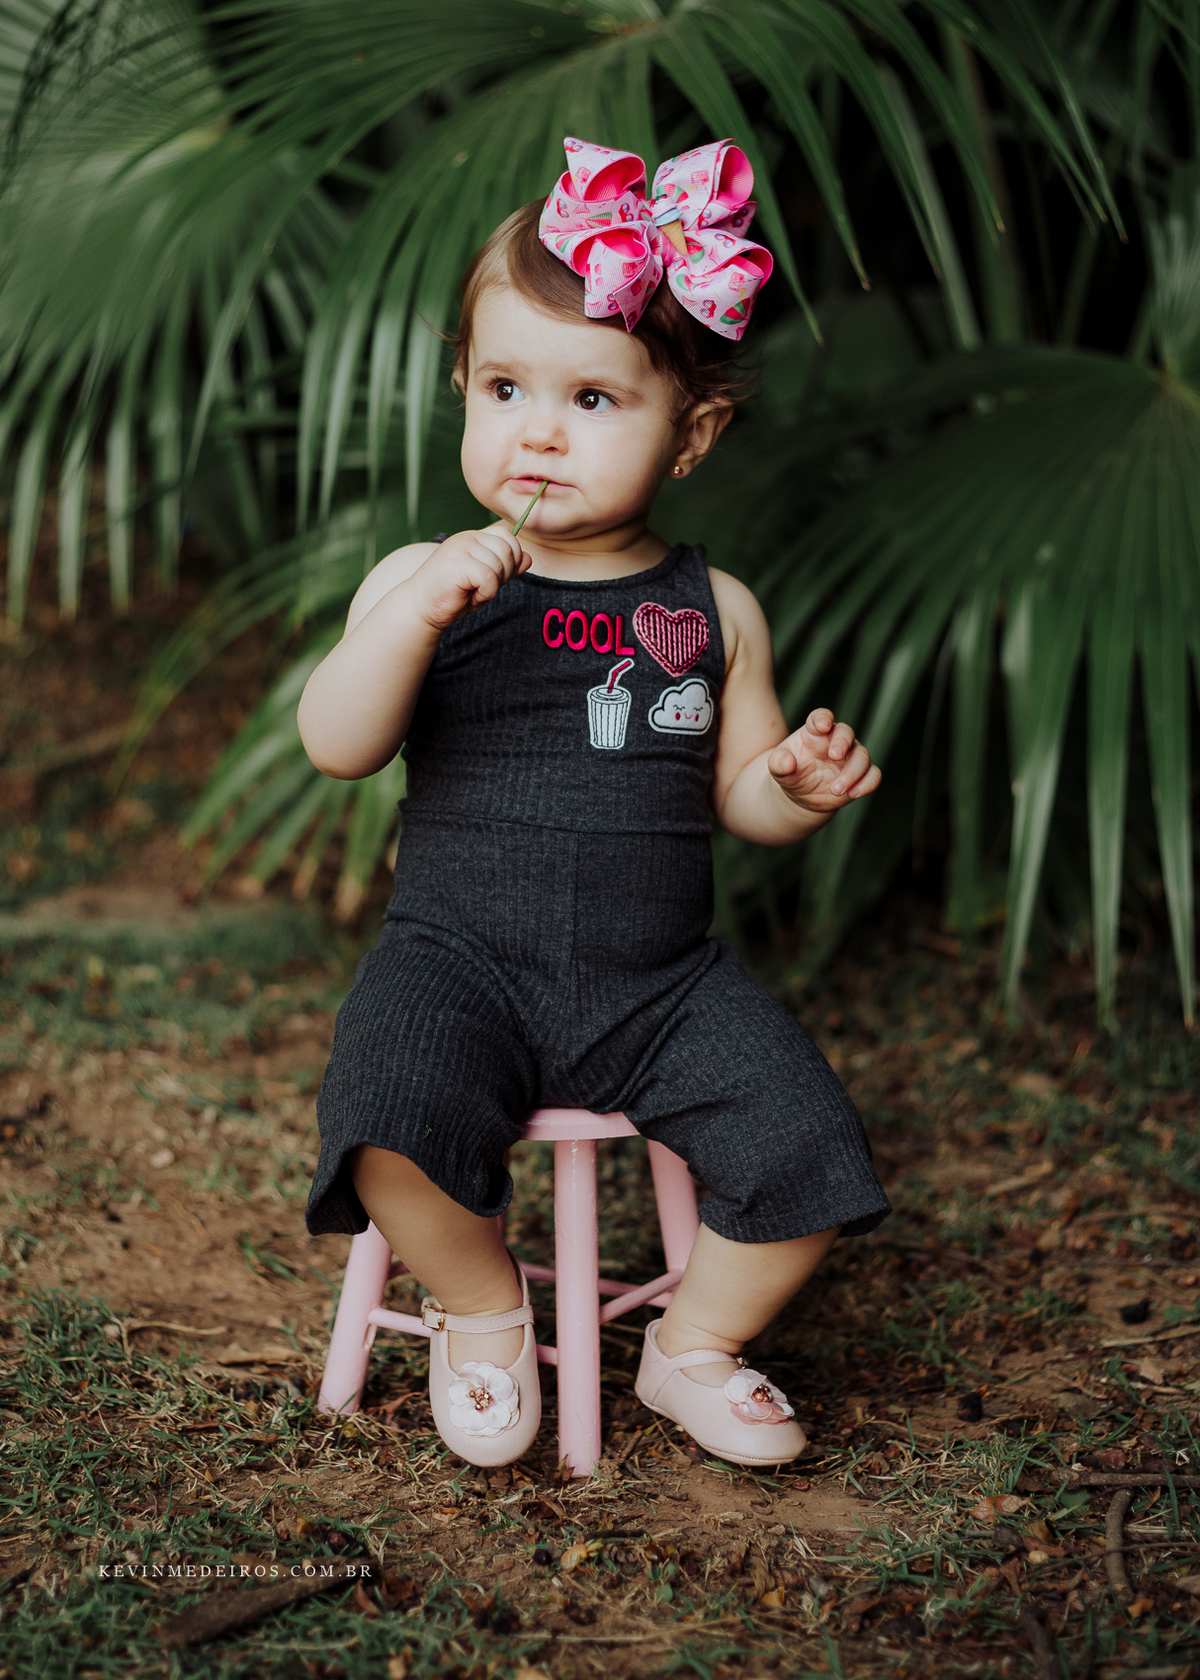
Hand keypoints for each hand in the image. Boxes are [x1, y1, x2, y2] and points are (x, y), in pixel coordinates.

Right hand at [405, 529, 530, 631]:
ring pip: (500, 564)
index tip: (495, 578)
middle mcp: (468, 538)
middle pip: (508, 549)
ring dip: (492, 587)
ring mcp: (461, 547)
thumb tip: (528, 558)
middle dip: (504, 575)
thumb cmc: (453, 596)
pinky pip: (490, 577)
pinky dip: (486, 593)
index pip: (508, 536)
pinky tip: (469, 596)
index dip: (512, 559)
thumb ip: (507, 569)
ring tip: (473, 592)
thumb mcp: (486, 582)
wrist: (421, 608)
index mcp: (474, 538)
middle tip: (483, 588)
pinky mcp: (458, 562)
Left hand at [767, 708, 879, 813]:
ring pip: (862, 756)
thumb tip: (787, 763)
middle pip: (847, 733)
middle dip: (843, 742)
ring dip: (852, 772)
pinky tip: (854, 794)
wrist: (801, 794)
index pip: (820, 718)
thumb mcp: (777, 768)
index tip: (823, 724)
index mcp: (814, 733)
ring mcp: (850, 757)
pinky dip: (868, 783)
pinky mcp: (861, 775)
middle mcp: (835, 741)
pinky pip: (873, 775)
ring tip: (835, 790)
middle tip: (835, 755)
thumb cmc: (790, 772)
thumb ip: (778, 763)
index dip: (823, 718)